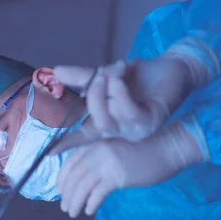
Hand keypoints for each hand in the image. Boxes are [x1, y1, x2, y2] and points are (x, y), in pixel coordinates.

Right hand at [53, 56, 195, 152]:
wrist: (172, 67)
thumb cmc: (139, 75)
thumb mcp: (106, 74)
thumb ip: (82, 77)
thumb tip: (55, 71)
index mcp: (108, 121)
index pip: (83, 135)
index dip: (66, 143)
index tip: (48, 152)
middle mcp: (120, 130)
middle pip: (94, 125)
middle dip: (91, 97)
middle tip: (98, 74)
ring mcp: (135, 130)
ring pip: (108, 121)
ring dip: (105, 92)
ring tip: (115, 71)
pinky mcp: (150, 122)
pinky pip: (127, 113)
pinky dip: (120, 92)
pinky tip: (122, 76)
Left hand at [56, 120, 203, 216]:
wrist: (166, 149)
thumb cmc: (143, 151)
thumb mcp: (115, 150)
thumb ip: (99, 159)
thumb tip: (83, 180)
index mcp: (95, 143)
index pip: (71, 161)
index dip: (62, 178)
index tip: (59, 191)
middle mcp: (97, 151)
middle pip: (74, 175)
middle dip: (67, 193)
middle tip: (65, 208)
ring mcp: (107, 162)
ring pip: (83, 185)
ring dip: (75, 201)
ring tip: (73, 213)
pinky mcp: (118, 175)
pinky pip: (98, 193)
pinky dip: (91, 203)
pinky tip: (89, 211)